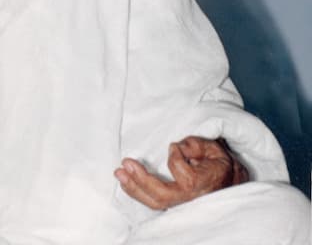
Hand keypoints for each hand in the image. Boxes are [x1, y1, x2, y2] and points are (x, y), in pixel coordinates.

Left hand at [114, 136, 248, 209]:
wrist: (229, 182)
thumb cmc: (218, 162)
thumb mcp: (213, 147)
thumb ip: (195, 144)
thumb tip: (177, 147)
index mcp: (206, 183)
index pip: (185, 176)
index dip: (176, 158)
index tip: (175, 146)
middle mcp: (193, 199)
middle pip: (164, 196)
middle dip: (141, 180)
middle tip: (125, 164)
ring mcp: (183, 204)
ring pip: (156, 203)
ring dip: (135, 188)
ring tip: (119, 173)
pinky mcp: (174, 204)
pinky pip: (154, 202)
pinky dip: (138, 192)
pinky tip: (126, 182)